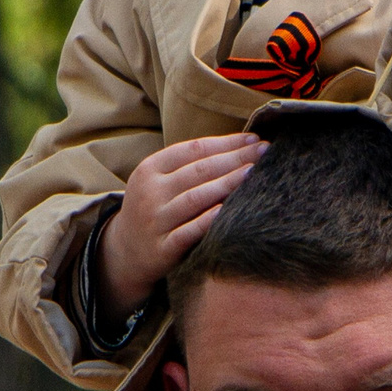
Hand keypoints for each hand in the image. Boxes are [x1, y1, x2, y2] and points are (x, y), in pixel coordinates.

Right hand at [94, 133, 265, 326]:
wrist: (126, 251)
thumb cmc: (155, 208)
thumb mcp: (159, 180)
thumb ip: (189, 164)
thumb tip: (239, 144)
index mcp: (150, 168)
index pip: (193, 149)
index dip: (226, 142)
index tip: (254, 138)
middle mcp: (150, 192)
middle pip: (199, 171)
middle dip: (235, 158)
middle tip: (265, 151)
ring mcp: (155, 220)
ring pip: (196, 198)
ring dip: (228, 184)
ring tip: (254, 173)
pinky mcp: (162, 248)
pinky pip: (189, 232)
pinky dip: (209, 220)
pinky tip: (228, 210)